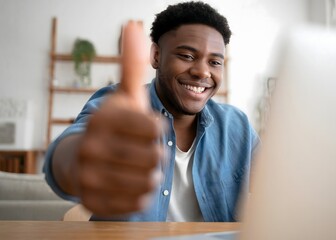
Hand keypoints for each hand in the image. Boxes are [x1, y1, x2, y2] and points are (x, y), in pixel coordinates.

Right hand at [75, 21, 163, 216]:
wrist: (82, 158)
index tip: (148, 128)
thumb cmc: (114, 126)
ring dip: (151, 174)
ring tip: (140, 167)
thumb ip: (132, 65)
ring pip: (148, 181)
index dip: (157, 129)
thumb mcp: (125, 96)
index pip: (155, 127)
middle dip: (157, 154)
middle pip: (155, 157)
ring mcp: (89, 177)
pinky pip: (137, 203)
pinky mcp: (93, 202)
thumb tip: (132, 26)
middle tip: (145, 151)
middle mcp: (91, 146)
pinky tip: (131, 183)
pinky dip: (141, 194)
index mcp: (104, 118)